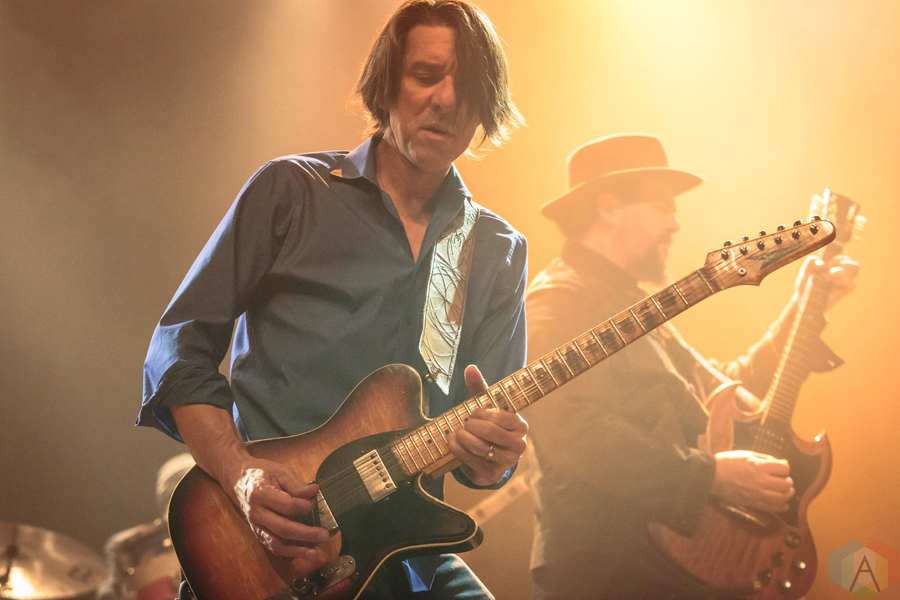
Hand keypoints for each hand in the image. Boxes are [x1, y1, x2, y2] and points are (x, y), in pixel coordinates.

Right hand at [229, 458, 330, 559]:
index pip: (286, 505)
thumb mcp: (280, 471)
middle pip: (282, 528)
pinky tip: (301, 553)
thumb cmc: (262, 473)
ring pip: (275, 543)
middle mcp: (256, 512)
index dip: (304, 506)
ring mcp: (255, 525)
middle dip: (305, 534)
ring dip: (296, 550)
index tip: (314, 502)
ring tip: (314, 554)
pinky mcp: (257, 533)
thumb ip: (297, 484)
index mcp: (260, 493)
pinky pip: (272, 546)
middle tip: (324, 535)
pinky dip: (287, 552)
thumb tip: (314, 492)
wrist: (238, 480)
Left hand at [448, 365, 527, 486]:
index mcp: (520, 425)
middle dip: (470, 426)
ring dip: (463, 437)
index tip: (473, 413)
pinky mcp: (492, 473)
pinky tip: (452, 441)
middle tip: (465, 423)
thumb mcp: (486, 407)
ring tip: (458, 432)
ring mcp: (507, 461)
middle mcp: (519, 445)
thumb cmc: (489, 427)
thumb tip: (470, 367)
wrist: (489, 457)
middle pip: (488, 432)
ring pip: (480, 447)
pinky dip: (457, 448)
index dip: (480, 413)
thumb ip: (479, 387)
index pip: (497, 416)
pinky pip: (471, 460)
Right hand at [711, 450, 793, 512]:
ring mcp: (757, 494)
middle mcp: (760, 481)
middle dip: (788, 481)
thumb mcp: (747, 454)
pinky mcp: (753, 503)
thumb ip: (766, 458)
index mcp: (758, 466)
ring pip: (782, 498)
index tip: (782, 468)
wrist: (712, 476)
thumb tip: (783, 463)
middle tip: (785, 479)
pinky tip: (782, 503)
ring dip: (787, 494)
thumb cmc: (728, 463)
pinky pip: (773, 508)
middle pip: (785, 484)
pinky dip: (781, 506)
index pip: (784, 468)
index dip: (785, 467)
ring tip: (785, 490)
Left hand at [795, 254, 858, 310]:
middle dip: (845, 263)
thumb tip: (822, 263)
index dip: (838, 259)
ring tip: (829, 276)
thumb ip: (810, 263)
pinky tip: (834, 283)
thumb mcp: (804, 273)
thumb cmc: (805, 286)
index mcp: (832, 268)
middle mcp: (839, 275)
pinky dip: (844, 281)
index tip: (826, 265)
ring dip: (842, 271)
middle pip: (854, 265)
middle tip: (830, 269)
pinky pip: (852, 285)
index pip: (843, 259)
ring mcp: (841, 284)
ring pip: (855, 272)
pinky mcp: (842, 293)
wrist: (802, 302)